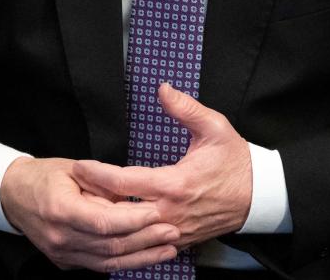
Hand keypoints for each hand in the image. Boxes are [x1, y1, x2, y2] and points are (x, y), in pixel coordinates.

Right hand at [0, 156, 180, 271]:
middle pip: (109, 244)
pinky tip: (146, 256)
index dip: (133, 220)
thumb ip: (103, 184)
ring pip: (108, 261)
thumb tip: (133, 195)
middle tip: (173, 231)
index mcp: (60, 209)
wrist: (13, 196)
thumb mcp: (74, 169)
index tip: (157, 212)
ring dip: (142, 257)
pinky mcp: (66, 262)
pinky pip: (100, 265)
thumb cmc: (45, 176)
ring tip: (168, 249)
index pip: (103, 221)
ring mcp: (62, 254)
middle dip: (146, 240)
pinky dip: (125, 262)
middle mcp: (60, 237)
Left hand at [72, 83, 252, 248]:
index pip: (125, 182)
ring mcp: (173, 229)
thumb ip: (185, 108)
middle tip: (71, 188)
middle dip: (92, 201)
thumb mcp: (215, 127)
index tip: (79, 166)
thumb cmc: (236, 162)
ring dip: (106, 218)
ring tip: (84, 203)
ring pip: (129, 231)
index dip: (98, 174)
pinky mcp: (178, 239)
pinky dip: (125, 231)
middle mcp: (170, 211)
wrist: (258, 196)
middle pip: (119, 213)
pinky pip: (144, 240)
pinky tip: (111, 220)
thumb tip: (163, 89)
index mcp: (175, 183)